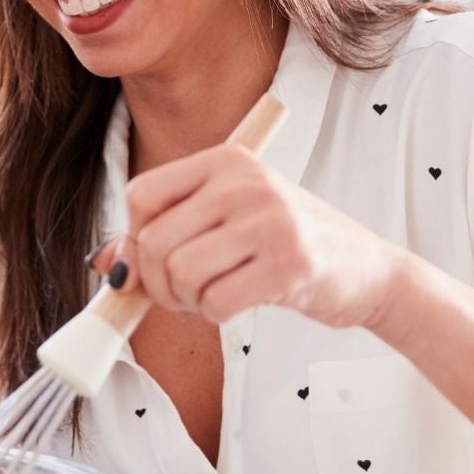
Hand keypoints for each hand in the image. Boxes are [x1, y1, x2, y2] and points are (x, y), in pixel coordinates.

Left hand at [98, 144, 404, 328]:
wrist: (368, 270)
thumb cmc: (288, 245)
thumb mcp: (228, 221)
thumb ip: (168, 234)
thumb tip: (105, 264)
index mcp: (227, 159)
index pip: (141, 194)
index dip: (134, 238)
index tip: (154, 262)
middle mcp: (246, 181)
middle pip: (153, 241)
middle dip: (157, 283)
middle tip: (183, 294)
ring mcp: (270, 220)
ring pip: (179, 273)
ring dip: (186, 301)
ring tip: (212, 297)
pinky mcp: (289, 263)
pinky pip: (216, 302)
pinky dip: (216, 314)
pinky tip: (238, 303)